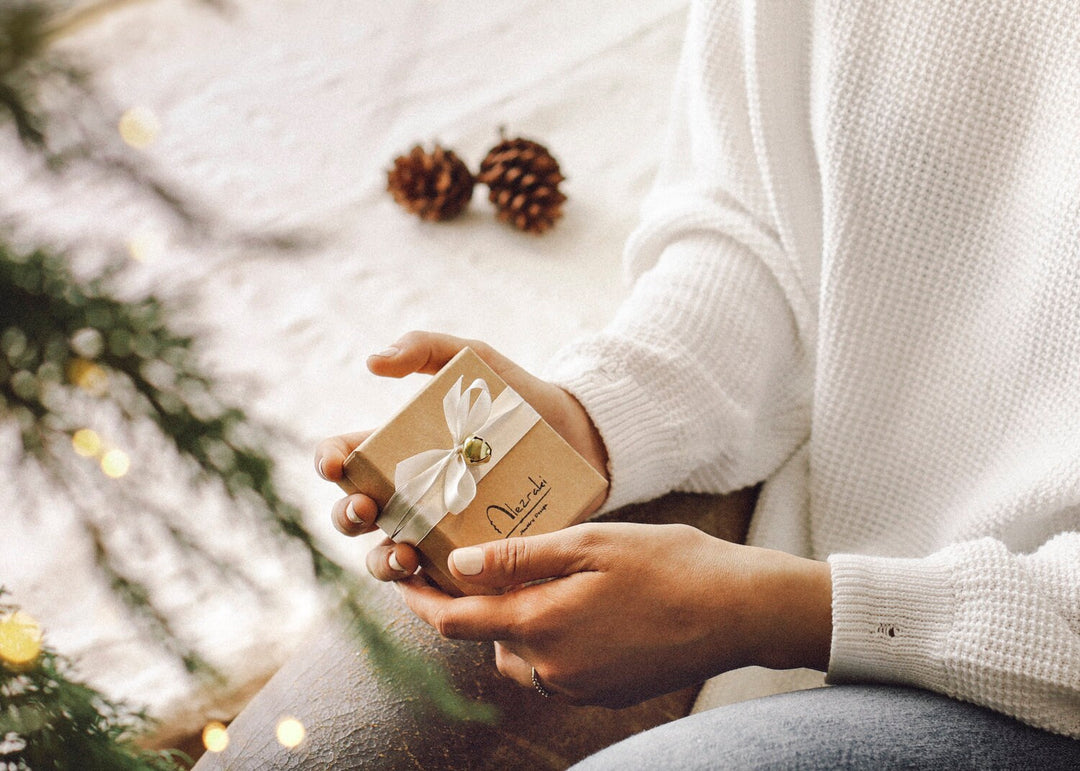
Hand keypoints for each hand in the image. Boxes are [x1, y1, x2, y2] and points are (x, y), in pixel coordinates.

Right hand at [314, 331, 609, 581]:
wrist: (580, 435)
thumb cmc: (518, 397)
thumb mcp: (475, 361)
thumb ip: (426, 347)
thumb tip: (373, 362)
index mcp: (396, 450)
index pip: (344, 461)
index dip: (328, 463)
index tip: (336, 464)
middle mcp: (408, 495)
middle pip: (355, 515)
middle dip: (349, 516)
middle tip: (369, 507)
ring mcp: (436, 531)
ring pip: (387, 559)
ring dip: (383, 562)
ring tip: (404, 554)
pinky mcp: (471, 558)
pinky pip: (440, 585)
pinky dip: (431, 589)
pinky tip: (439, 580)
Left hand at [395, 522, 832, 706]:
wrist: (738, 612)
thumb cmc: (668, 565)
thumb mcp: (589, 543)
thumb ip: (518, 558)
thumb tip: (457, 565)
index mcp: (541, 625)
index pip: (455, 620)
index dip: (420, 599)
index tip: (401, 575)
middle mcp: (552, 668)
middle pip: (486, 638)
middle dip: (474, 605)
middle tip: (481, 561)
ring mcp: (580, 687)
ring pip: (520, 656)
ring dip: (512, 624)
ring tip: (536, 578)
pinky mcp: (603, 693)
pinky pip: (554, 670)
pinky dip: (547, 640)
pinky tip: (577, 605)